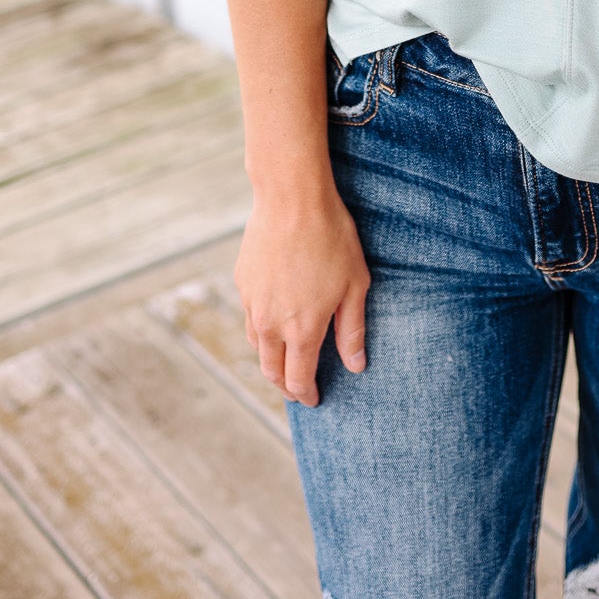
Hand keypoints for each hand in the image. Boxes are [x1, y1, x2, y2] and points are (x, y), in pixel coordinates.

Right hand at [234, 187, 370, 405]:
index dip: (306, 394)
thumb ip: (352, 330)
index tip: (314, 400)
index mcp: (301, 329)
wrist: (292, 198)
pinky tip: (275, 320)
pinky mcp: (243, 282)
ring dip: (271, 360)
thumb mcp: (355, 285)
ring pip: (257, 346)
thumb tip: (355, 367)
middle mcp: (271, 323)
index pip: (299, 379)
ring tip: (286, 360)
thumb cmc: (332, 238)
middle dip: (285, 386)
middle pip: (271, 371)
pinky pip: (251, 316)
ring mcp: (252, 302)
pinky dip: (262, 330)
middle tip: (299, 389)